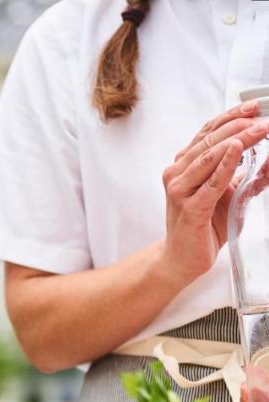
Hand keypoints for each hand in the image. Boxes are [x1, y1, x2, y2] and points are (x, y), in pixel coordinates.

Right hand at [160, 101, 267, 288]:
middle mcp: (177, 174)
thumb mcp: (227, 194)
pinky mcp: (190, 209)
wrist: (182, 258)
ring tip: (259, 129)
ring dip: (237, 140)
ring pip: (209, 157)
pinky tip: (237, 150)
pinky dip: (226, 165)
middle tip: (263, 119)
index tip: (253, 107)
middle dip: (239, 126)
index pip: (207, 133)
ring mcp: (180, 191)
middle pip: (209, 141)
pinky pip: (211, 183)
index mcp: (184, 166)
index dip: (230, 117)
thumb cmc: (201, 225)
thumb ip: (245, 175)